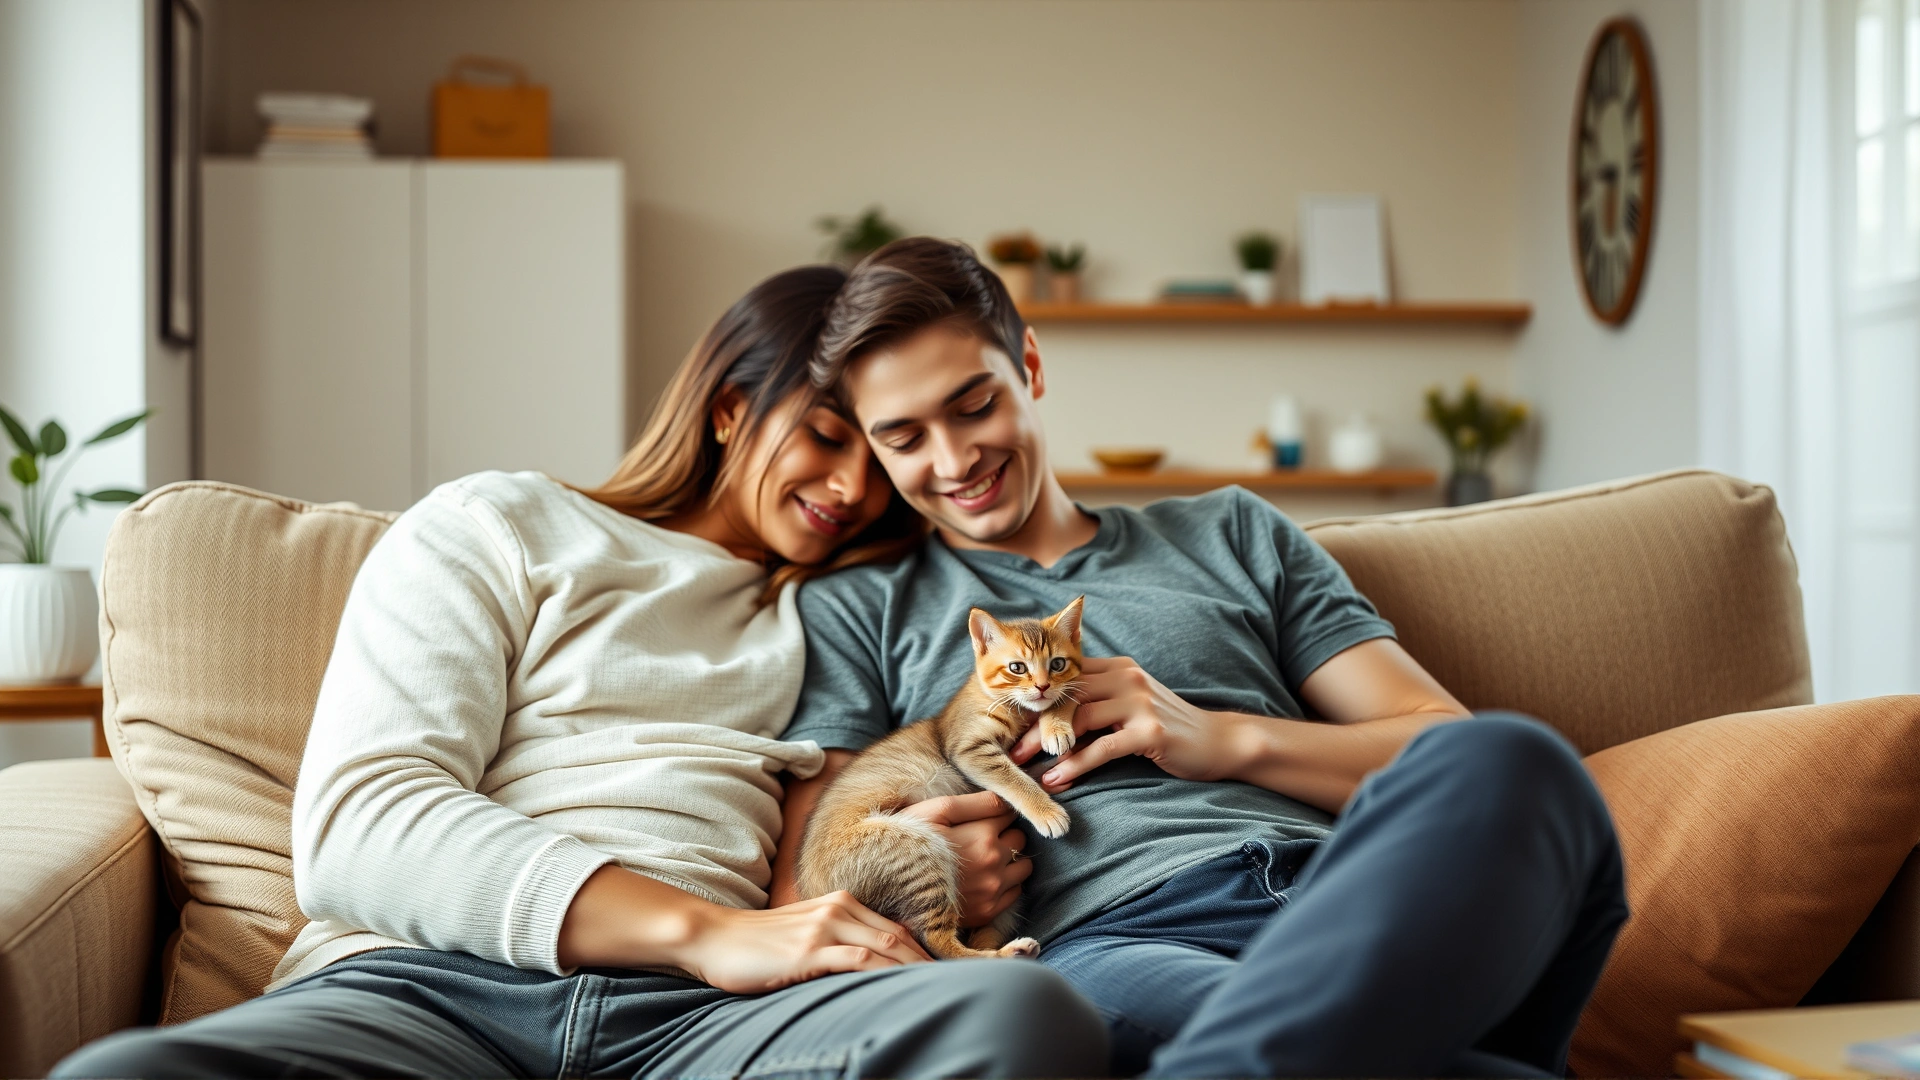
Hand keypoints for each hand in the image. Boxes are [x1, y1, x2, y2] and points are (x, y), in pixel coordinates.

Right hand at [679, 892, 931, 993]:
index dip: (924, 951)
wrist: (712, 937)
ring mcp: (824, 928)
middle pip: (900, 936)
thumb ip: (838, 940)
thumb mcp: (805, 933)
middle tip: (956, 984)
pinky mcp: (809, 950)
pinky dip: (884, 973)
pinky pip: (858, 960)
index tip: (945, 973)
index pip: (896, 927)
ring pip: (886, 946)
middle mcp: (838, 908)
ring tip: (938, 990)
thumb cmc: (757, 943)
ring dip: (916, 969)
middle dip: (930, 962)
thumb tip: (871, 963)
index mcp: (841, 902)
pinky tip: (900, 988)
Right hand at [897, 790, 1030, 926]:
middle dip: (1005, 836)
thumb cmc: (910, 843)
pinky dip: (1006, 885)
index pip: (1010, 814)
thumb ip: (975, 802)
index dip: (996, 814)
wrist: (890, 888)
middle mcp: (994, 862)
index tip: (980, 819)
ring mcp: (993, 889)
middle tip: (980, 839)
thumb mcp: (936, 811)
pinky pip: (1015, 892)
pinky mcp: (989, 912)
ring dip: (1011, 861)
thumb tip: (1006, 800)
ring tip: (984, 861)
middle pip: (1020, 839)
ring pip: (1024, 867)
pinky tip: (983, 881)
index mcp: (983, 834)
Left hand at [1012, 656, 1251, 791]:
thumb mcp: (1132, 702)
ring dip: (1046, 746)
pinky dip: (1073, 766)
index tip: (1010, 723)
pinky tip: (1055, 781)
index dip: (1037, 701)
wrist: (1218, 741)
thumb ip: (1100, 698)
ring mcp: (1140, 703)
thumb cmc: (1168, 727)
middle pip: (1066, 696)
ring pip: (1079, 720)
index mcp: (1118, 667)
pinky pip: (1101, 749)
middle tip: (1008, 748)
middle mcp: (1127, 678)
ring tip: (1023, 767)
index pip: (1067, 678)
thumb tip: (1053, 711)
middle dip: (1033, 723)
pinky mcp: (1150, 732)